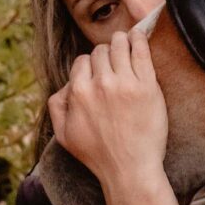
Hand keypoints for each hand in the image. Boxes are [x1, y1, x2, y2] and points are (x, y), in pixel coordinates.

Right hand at [48, 29, 167, 188]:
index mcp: (78, 92)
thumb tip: (66, 85)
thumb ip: (57, 105)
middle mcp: (100, 83)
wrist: (130, 169)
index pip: (82, 61)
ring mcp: (125, 83)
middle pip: (101, 51)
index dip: (90, 66)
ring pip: (120, 45)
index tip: (98, 72)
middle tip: (113, 62)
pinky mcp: (147, 86)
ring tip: (126, 43)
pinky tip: (138, 35)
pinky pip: (142, 51)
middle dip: (105, 54)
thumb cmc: (97, 155)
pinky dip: (139, 38)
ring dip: (121, 41)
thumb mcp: (63, 134)